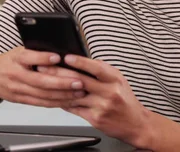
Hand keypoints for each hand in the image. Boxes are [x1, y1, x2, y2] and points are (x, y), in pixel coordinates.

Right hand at [0, 47, 86, 107]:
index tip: (58, 57)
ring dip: (63, 95)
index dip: (43, 58)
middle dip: (62, 82)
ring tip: (79, 92)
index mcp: (15, 58)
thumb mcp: (17, 51)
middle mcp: (16, 75)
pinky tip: (69, 100)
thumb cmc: (8, 61)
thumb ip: (35, 51)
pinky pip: (41, 103)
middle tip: (79, 81)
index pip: (29, 57)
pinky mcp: (21, 99)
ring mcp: (18, 89)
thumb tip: (59, 51)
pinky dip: (56, 102)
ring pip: (43, 95)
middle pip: (40, 81)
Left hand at [38, 55, 152, 147]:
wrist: (136, 124)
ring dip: (56, 88)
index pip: (96, 67)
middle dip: (58, 73)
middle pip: (80, 80)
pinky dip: (63, 101)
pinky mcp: (95, 118)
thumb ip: (101, 70)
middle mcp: (109, 92)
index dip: (80, 62)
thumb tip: (81, 60)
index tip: (65, 56)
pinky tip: (53, 96)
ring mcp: (101, 106)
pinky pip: (74, 108)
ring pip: (74, 95)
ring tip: (43, 82)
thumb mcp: (118, 80)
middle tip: (44, 67)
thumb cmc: (125, 100)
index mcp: (114, 79)